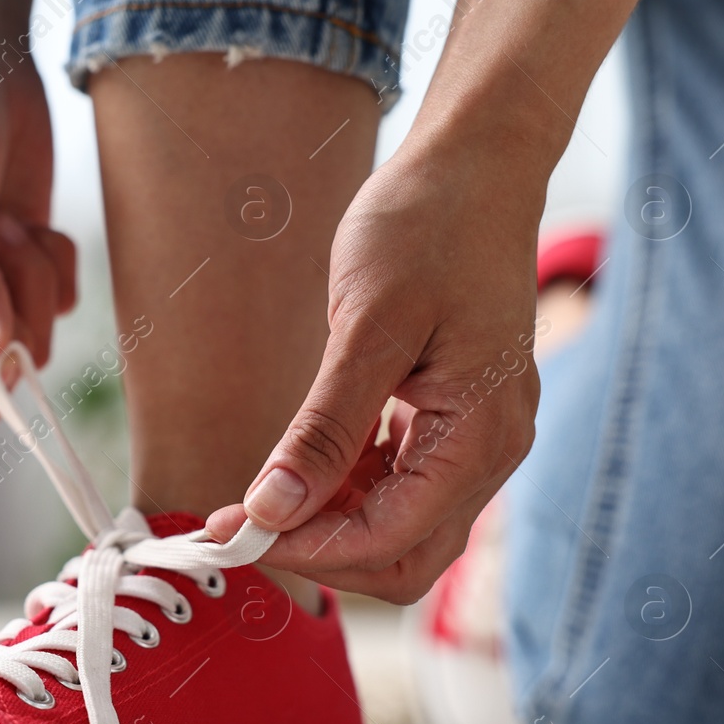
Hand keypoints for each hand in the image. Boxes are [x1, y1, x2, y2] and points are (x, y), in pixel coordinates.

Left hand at [208, 139, 542, 603]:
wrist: (472, 166)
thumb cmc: (426, 228)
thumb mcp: (367, 327)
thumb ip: (325, 429)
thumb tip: (275, 509)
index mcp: (481, 437)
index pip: (390, 541)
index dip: (306, 548)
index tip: (232, 532)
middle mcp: (491, 453)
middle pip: (402, 557)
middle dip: (317, 552)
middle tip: (236, 527)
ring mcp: (476, 439)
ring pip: (398, 528)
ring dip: (325, 524)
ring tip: (251, 498)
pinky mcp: (452, 420)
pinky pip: (399, 485)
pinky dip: (344, 490)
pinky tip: (295, 465)